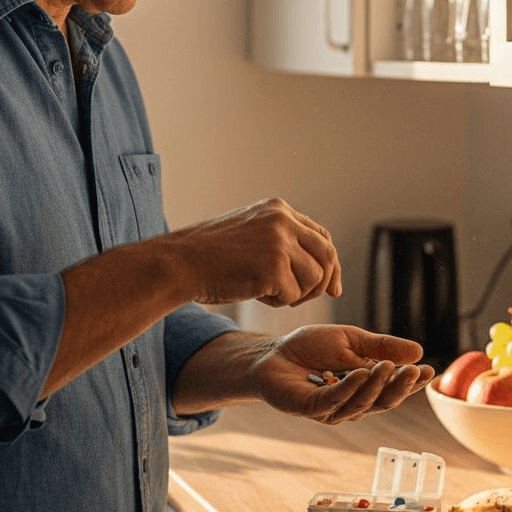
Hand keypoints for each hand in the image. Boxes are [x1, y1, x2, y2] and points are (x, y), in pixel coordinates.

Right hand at [156, 198, 341, 307]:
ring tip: (268, 294)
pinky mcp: (274, 267)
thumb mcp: (249, 233)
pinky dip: (278, 302)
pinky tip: (256, 295)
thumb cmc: (208, 256)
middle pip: (327, 255)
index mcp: (278, 209)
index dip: (330, 263)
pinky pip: (292, 294)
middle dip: (326, 282)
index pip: (321, 236)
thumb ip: (280, 241)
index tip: (332, 286)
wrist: (178, 263)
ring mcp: (280, 243)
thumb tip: (318, 268)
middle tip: (316, 298)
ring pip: (314, 278)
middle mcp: (283, 221)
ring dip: (296, 294)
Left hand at [245, 324, 434, 424]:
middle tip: (415, 372)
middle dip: (401, 388)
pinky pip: (335, 400)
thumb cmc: (309, 348)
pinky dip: (350, 387)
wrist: (271, 352)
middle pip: (383, 402)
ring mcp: (333, 410)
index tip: (430, 370)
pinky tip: (362, 372)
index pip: (393, 388)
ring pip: (362, 403)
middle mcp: (352, 403)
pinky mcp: (312, 409)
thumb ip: (382, 347)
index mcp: (364, 387)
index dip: (412, 382)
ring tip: (390, 367)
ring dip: (377, 386)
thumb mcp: (351, 340)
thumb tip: (418, 351)